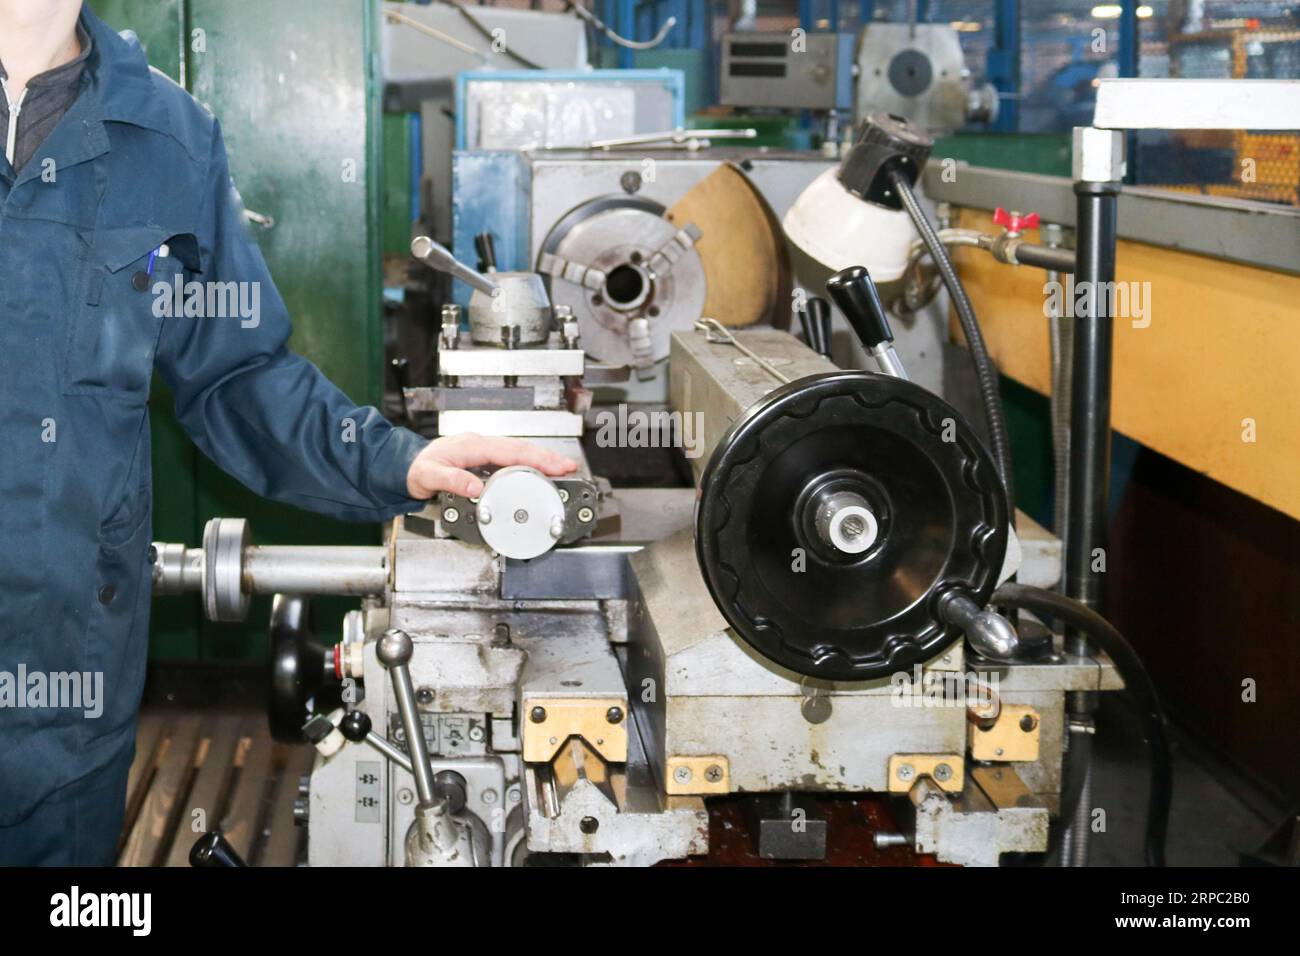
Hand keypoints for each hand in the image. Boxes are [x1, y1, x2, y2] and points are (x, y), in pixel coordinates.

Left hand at [406, 433, 577, 499]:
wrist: (402, 467)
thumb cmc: (414, 470)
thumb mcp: (428, 476)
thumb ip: (452, 480)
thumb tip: (476, 487)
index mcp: (471, 446)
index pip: (511, 451)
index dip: (537, 459)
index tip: (557, 466)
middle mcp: (479, 444)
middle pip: (521, 449)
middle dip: (547, 458)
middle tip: (570, 468)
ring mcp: (482, 449)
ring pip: (518, 452)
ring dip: (541, 460)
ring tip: (561, 469)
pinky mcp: (482, 457)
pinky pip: (510, 457)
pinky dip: (528, 463)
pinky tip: (538, 470)